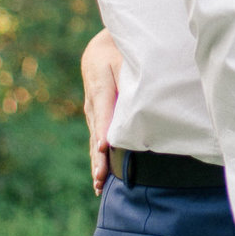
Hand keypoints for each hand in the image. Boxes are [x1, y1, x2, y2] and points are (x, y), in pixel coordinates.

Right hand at [81, 28, 121, 194]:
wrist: (99, 50)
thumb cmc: (118, 53)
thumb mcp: (124, 60)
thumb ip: (131, 78)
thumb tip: (142, 98)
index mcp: (100, 86)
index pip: (102, 111)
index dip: (104, 129)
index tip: (104, 147)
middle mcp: (93, 104)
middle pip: (96, 133)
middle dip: (98, 156)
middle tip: (100, 177)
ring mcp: (92, 113)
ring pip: (94, 141)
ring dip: (96, 162)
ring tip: (98, 185)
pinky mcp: (96, 119)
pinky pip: (96, 141)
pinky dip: (97, 159)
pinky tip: (99, 178)